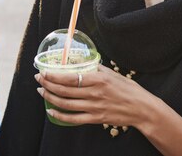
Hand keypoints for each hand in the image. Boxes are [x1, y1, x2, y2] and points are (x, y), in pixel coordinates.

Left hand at [35, 65, 152, 128]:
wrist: (142, 109)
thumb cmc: (127, 88)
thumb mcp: (112, 73)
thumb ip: (95, 68)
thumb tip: (79, 62)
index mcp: (98, 79)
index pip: (70, 77)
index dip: (54, 75)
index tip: (44, 71)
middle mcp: (94, 93)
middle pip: (64, 90)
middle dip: (48, 84)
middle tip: (39, 79)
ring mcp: (94, 107)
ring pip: (66, 104)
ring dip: (50, 97)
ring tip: (41, 91)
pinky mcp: (95, 119)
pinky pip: (73, 119)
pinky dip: (59, 116)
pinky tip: (50, 110)